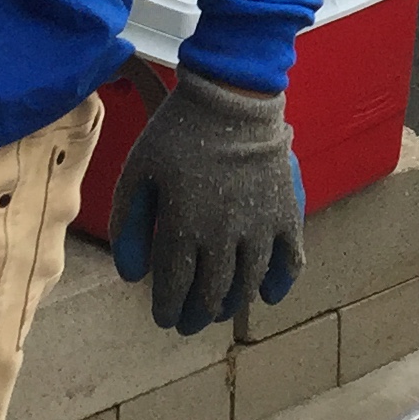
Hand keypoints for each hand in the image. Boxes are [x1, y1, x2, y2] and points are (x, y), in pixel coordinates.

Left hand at [109, 67, 304, 336]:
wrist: (232, 97)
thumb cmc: (177, 133)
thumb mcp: (136, 174)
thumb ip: (128, 228)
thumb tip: (133, 276)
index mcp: (183, 228)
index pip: (175, 289)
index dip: (168, 310)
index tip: (163, 318)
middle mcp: (224, 235)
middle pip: (211, 294)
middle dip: (196, 315)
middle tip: (187, 323)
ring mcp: (260, 226)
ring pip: (247, 284)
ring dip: (231, 304)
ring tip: (218, 310)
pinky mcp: (287, 212)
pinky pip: (290, 260)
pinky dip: (279, 283)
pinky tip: (267, 295)